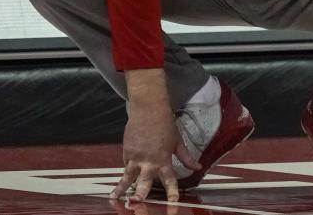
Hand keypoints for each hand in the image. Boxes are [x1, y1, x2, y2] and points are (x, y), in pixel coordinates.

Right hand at [108, 70, 200, 202]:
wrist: (148, 108)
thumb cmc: (165, 124)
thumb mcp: (178, 142)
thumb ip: (187, 158)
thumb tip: (198, 167)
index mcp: (163, 159)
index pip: (170, 180)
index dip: (172, 193)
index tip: (173, 203)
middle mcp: (149, 161)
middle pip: (144, 182)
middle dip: (140, 194)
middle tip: (136, 203)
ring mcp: (136, 156)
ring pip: (127, 176)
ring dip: (121, 188)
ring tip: (114, 198)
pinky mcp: (127, 150)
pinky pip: (126, 165)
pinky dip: (126, 171)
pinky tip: (121, 179)